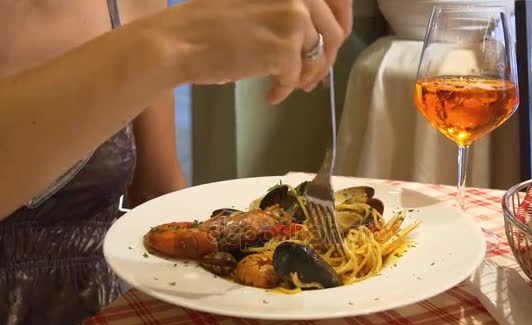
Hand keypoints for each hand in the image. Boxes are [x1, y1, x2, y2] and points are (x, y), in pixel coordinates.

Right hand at [151, 0, 345, 103]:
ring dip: (305, 77)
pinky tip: (270, 95)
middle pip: (333, 34)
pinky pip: (296, 76)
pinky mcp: (284, 49)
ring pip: (318, 57)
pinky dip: (284, 89)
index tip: (331, 48)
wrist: (178, 41)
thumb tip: (317, 36)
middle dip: (324, 61)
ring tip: (288, 86)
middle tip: (308, 79)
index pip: (338, 2)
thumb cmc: (206, 24)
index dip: (340, 27)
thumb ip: (287, 13)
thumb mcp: (256, 5)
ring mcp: (293, 19)